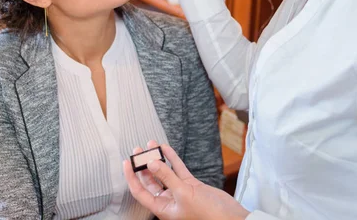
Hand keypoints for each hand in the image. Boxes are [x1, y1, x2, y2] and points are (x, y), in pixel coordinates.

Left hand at [123, 141, 249, 219]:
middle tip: (138, 149)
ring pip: (164, 173)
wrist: (230, 218)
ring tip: (150, 144)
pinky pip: (178, 170)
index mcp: (162, 209)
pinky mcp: (191, 186)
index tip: (126, 161)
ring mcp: (180, 192)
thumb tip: (150, 163)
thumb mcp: (183, 194)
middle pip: (151, 180)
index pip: (140, 191)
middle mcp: (169, 201)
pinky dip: (172, 159)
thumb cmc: (207, 214)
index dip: (131, 177)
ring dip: (157, 159)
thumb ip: (167, 177)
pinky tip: (166, 148)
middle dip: (143, 165)